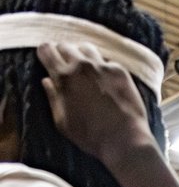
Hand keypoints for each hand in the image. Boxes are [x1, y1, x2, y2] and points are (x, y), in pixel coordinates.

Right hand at [37, 41, 155, 167]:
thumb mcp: (62, 122)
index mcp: (64, 77)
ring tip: (86, 72)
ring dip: (82, 57)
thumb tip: (47, 81)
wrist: (124, 140)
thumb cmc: (91, 136)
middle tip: (67, 69)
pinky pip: (106, 61)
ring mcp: (102, 66)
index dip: (46, 54)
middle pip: (65, 46)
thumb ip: (52, 98)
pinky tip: (105, 82)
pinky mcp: (120, 71)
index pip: (46, 49)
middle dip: (63, 55)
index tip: (48, 61)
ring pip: (86, 48)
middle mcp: (82, 66)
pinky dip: (102, 68)